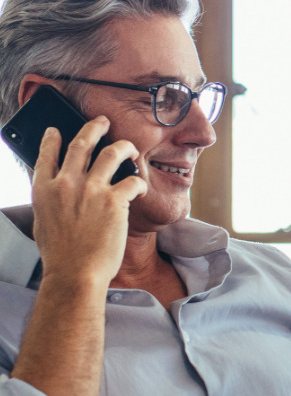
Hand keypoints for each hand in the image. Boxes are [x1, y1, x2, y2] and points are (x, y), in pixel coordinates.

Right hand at [31, 117, 146, 285]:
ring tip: (130, 147)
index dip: (52, 139)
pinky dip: (140, 183)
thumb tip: (56, 189)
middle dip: (93, 127)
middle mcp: (66, 184)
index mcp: (44, 190)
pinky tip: (142, 189)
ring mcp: (91, 190)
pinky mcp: (115, 200)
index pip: (46, 155)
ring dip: (124, 146)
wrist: (76, 274)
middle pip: (81, 144)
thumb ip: (50, 201)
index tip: (57, 130)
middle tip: (102, 121)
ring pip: (111, 153)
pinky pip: (133, 180)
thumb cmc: (61, 255)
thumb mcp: (43, 222)